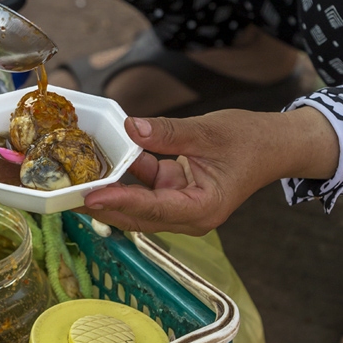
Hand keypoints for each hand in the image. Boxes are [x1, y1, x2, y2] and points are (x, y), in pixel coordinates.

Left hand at [83, 107, 339, 235]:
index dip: (120, 202)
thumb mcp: (208, 132)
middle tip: (68, 192)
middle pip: (138, 214)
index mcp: (202, 209)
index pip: (153, 209)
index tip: (91, 197)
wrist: (274, 144)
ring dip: (111, 189)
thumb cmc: (250, 140)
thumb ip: (167, 132)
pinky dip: (127, 172)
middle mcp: (189, 215)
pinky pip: (145, 185)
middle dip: (105, 203)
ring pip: (138, 202)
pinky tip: (104, 158)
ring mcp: (181, 205)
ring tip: (76, 178)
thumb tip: (132, 127)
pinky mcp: (176, 191)